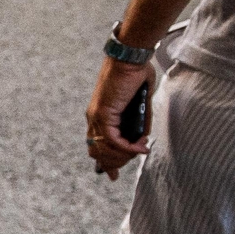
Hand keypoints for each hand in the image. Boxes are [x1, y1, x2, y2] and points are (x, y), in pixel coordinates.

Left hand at [86, 55, 153, 180]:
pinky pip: (113, 139)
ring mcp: (96, 116)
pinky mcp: (103, 113)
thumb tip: (140, 140)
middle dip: (115, 163)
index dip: (105, 163)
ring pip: (105, 149)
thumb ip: (137, 123)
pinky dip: (127, 147)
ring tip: (138, 151)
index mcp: (99, 116)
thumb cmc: (135, 76)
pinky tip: (138, 147)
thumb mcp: (138, 105)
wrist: (130, 58)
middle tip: (131, 161)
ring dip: (123, 155)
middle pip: (98, 152)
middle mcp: (94, 118)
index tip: (113, 175)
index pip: (97, 146)